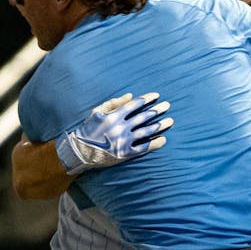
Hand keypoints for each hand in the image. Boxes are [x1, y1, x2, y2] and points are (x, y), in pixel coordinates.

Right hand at [55, 92, 173, 174]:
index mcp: (113, 116)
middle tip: (168, 105)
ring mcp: (123, 141)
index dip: (147, 99)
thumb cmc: (88, 129)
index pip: (134, 105)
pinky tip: (163, 139)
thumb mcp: (97, 112)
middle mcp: (120, 128)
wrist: (80, 151)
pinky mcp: (125, 153)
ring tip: (170, 121)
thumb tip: (131, 96)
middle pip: (143, 117)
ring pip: (146, 132)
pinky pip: (143, 148)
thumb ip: (114, 103)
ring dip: (160, 126)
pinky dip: (154, 143)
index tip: (157, 95)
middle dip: (157, 110)